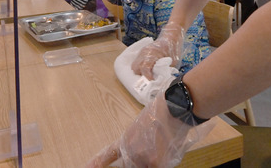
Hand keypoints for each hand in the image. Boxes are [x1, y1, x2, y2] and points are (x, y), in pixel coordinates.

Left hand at [85, 90, 214, 167]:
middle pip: (131, 166)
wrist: (174, 107)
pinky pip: (158, 167)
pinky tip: (169, 149)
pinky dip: (164, 162)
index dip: (96, 163)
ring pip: (146, 167)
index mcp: (125, 140)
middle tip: (152, 147)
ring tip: (163, 145)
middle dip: (140, 162)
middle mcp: (131, 152)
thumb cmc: (163, 112)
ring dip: (154, 161)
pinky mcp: (155, 164)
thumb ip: (141, 144)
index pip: (108, 154)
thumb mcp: (145, 126)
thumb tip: (147, 157)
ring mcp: (142, 159)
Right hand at [131, 23, 184, 79]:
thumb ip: (166, 70)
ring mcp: (142, 52)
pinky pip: (137, 61)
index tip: (152, 82)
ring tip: (148, 76)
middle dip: (141, 76)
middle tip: (149, 80)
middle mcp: (145, 52)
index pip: (145, 68)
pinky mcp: (142, 52)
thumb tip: (161, 80)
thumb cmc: (173, 48)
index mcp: (152, 54)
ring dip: (139, 72)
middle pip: (136, 67)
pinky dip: (140, 67)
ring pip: (134, 65)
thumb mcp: (173, 61)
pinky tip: (147, 70)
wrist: (171, 36)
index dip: (147, 77)